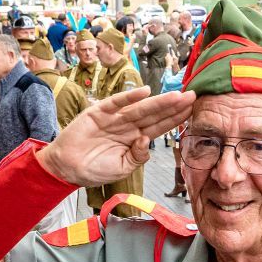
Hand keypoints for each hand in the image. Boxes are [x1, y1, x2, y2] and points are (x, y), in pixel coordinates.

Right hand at [35, 87, 194, 186]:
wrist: (67, 168)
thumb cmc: (95, 169)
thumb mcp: (122, 168)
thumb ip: (138, 157)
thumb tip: (147, 140)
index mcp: (135, 139)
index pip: (160, 127)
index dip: (175, 119)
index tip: (192, 110)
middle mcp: (128, 126)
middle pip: (155, 115)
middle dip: (173, 106)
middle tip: (193, 96)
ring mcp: (114, 118)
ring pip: (140, 108)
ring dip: (158, 102)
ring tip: (176, 96)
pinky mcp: (99, 112)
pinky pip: (116, 103)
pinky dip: (129, 98)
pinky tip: (144, 92)